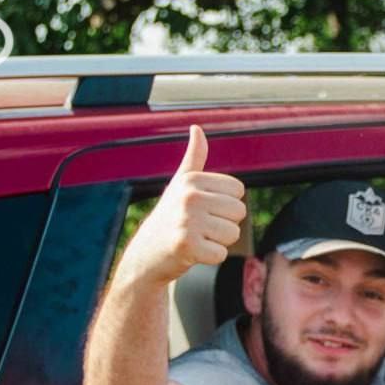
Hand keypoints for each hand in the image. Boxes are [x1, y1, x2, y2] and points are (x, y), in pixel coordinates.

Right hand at [117, 125, 246, 287]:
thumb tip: (196, 127)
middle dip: (224, 224)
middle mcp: (189, 196)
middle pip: (239, 212)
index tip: (204, 209)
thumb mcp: (180, 184)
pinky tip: (192, 253)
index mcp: (192, 180)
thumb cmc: (169, 217)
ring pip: (233, 234)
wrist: (145, 255)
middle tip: (199, 227)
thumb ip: (194, 157)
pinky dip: (210, 257)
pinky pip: (222, 254)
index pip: (238, 191)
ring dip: (218, 241)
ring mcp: (187, 221)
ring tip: (196, 238)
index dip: (225, 204)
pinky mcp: (188, 246)